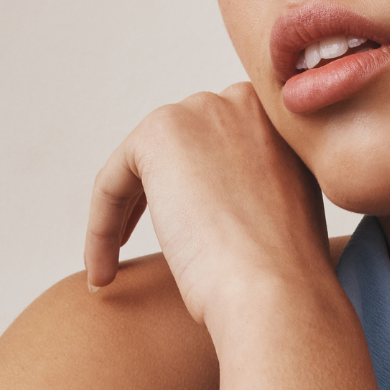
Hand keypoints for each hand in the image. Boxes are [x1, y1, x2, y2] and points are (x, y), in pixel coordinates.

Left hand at [84, 82, 330, 330]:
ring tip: (118, 269)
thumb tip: (215, 194)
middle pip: (182, 149)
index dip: (199, 190)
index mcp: (281, 117)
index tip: (191, 234)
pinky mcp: (159, 133)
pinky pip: (113, 180)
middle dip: (163, 196)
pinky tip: (104, 272)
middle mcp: (244, 100)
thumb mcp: (287, 204)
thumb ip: (258, 178)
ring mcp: (203, 111)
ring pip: (144, 165)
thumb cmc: (285, 269)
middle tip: (155, 251)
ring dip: (125, 214)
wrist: (276, 289)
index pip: (221, 145)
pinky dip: (102, 225)